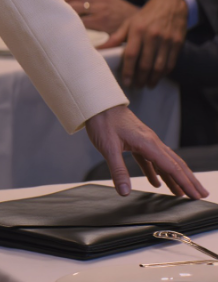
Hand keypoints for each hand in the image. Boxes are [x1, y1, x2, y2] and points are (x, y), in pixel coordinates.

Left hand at [61, 0, 136, 33]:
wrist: (137, 23)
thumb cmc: (118, 12)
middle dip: (60, 0)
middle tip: (53, 6)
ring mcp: (100, 9)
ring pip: (74, 7)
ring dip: (64, 11)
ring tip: (58, 15)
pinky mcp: (102, 22)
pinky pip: (82, 21)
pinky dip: (73, 22)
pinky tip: (69, 25)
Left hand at [85, 105, 207, 198]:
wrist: (97, 102)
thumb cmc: (103, 121)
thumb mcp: (108, 147)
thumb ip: (118, 170)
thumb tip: (125, 192)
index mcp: (148, 143)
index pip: (171, 167)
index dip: (185, 182)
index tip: (196, 196)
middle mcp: (151, 141)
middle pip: (175, 164)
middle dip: (189, 180)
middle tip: (201, 195)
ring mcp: (145, 141)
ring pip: (164, 162)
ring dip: (174, 177)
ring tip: (182, 193)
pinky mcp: (136, 140)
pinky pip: (150, 159)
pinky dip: (156, 171)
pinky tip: (156, 182)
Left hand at [102, 0, 187, 87]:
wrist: (170, 5)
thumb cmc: (145, 16)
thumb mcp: (129, 23)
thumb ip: (116, 37)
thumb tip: (100, 49)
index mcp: (137, 30)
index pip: (131, 54)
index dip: (128, 70)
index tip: (126, 82)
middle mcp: (152, 36)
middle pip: (146, 63)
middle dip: (140, 78)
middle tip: (136, 86)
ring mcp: (166, 40)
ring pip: (159, 66)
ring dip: (152, 79)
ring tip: (146, 85)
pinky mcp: (178, 43)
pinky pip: (171, 63)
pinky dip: (164, 73)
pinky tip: (157, 77)